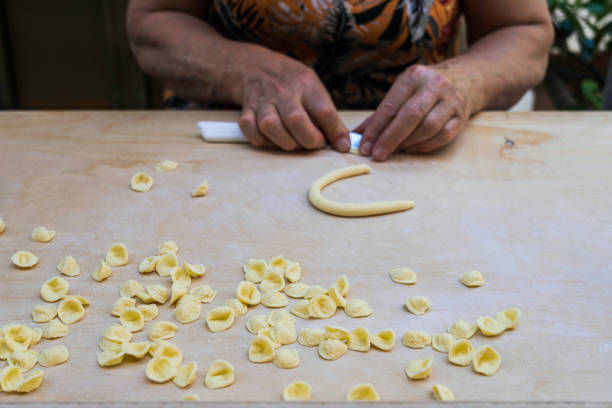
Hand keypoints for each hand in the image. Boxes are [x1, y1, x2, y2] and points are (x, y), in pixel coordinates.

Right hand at [237, 50, 349, 151]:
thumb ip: (328, 113)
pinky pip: (250, 130)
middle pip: (295, 120)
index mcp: (305, 84)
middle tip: (315, 143)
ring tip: (295, 142)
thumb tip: (342, 142)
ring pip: (270, 126)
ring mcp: (262, 100)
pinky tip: (273, 139)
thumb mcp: (314, 87)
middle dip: (309, 140)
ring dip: (285, 142)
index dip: (335, 132)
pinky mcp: (247, 110)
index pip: (324, 111)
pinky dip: (262, 140)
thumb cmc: (292, 82)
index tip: (340, 144)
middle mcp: (283, 91)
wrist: (257, 66)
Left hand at [355, 64, 471, 160]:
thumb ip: (381, 113)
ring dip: (408, 143)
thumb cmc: (424, 88)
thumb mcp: (403, 91)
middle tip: (377, 154)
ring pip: (428, 127)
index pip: (391, 105)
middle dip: (390, 138)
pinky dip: (425, 146)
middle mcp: (435, 85)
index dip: (376, 128)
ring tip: (394, 151)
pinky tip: (412, 149)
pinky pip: (443, 136)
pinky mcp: (461, 117)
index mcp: (414, 76)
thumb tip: (358, 135)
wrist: (465, 79)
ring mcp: (452, 101)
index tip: (365, 146)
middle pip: (410, 116)